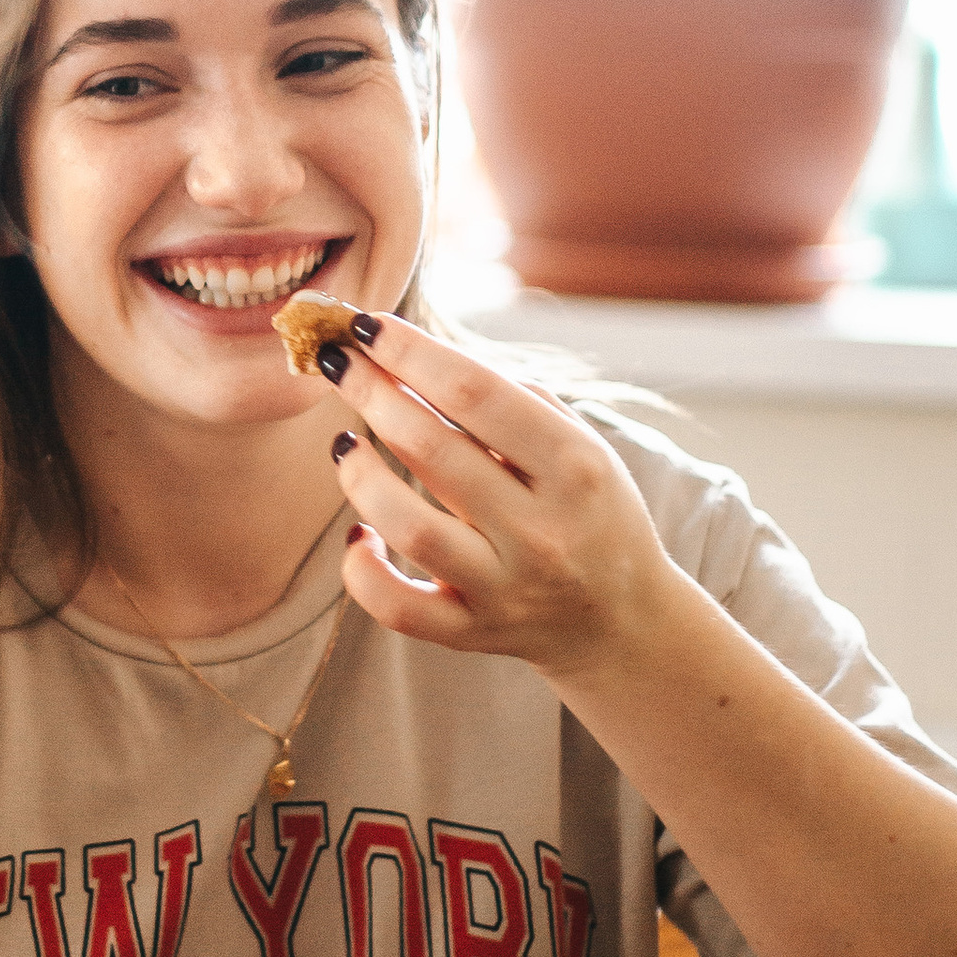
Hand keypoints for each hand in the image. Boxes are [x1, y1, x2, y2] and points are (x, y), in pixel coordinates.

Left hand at [319, 311, 675, 682]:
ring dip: (360, 476)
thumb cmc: (588, 509)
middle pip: (432, 448)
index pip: (475, 392)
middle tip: (336, 361)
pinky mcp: (473, 632)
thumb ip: (509, 400)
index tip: (366, 324)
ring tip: (345, 443)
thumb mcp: (579, 445)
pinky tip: (358, 534)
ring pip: (409, 527)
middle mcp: (541, 529)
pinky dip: (362, 571)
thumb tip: (413, 355)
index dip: (410, 352)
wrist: (620, 617)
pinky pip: (398, 608)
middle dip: (371, 392)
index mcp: (575, 466)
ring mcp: (505, 586)